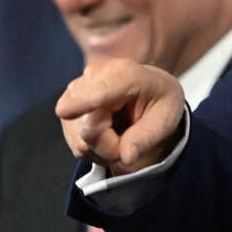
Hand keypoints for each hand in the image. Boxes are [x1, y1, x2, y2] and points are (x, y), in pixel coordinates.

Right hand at [56, 58, 185, 174]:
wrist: (148, 92)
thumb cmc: (160, 102)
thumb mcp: (166, 119)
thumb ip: (147, 137)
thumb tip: (126, 158)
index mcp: (125, 73)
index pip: (101, 91)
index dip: (82, 102)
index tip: (64, 111)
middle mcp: (94, 77)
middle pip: (89, 128)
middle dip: (112, 146)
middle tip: (134, 140)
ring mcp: (75, 92)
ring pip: (81, 140)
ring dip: (104, 149)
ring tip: (123, 134)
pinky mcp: (66, 107)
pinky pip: (77, 144)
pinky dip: (95, 148)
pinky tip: (109, 132)